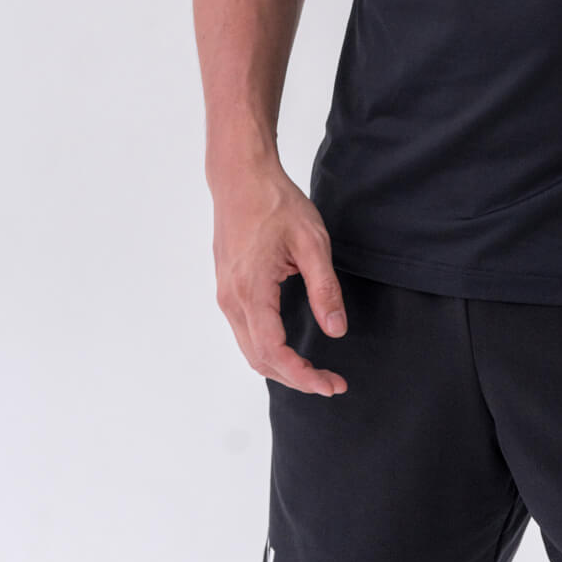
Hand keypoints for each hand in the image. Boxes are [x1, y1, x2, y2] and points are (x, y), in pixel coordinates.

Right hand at [211, 163, 349, 396]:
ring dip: (281, 366)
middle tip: (331, 382)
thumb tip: (336, 330)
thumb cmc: (276, 203)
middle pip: (260, 359)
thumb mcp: (312, 241)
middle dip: (295, 378)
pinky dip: (267, 350)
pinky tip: (290, 347)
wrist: (240, 178)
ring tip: (315, 371)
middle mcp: (231, 299)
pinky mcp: (227, 288)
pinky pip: (245, 332)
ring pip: (250, 349)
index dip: (303, 376)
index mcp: (251, 290)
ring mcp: (225, 295)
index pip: (274, 352)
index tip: (331, 384)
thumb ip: (324, 288)